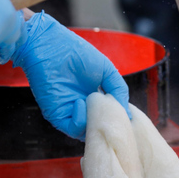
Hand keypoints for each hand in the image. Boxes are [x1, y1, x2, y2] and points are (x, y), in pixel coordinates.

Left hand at [11, 12, 130, 139]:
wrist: (50, 45)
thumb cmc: (77, 53)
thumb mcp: (107, 71)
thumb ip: (119, 91)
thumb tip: (128, 115)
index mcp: (94, 99)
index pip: (108, 118)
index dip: (118, 120)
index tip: (126, 118)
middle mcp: (83, 109)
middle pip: (98, 129)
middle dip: (108, 126)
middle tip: (114, 117)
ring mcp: (70, 113)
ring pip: (87, 133)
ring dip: (94, 122)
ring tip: (95, 104)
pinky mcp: (56, 115)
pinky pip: (73, 128)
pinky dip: (81, 120)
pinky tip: (81, 102)